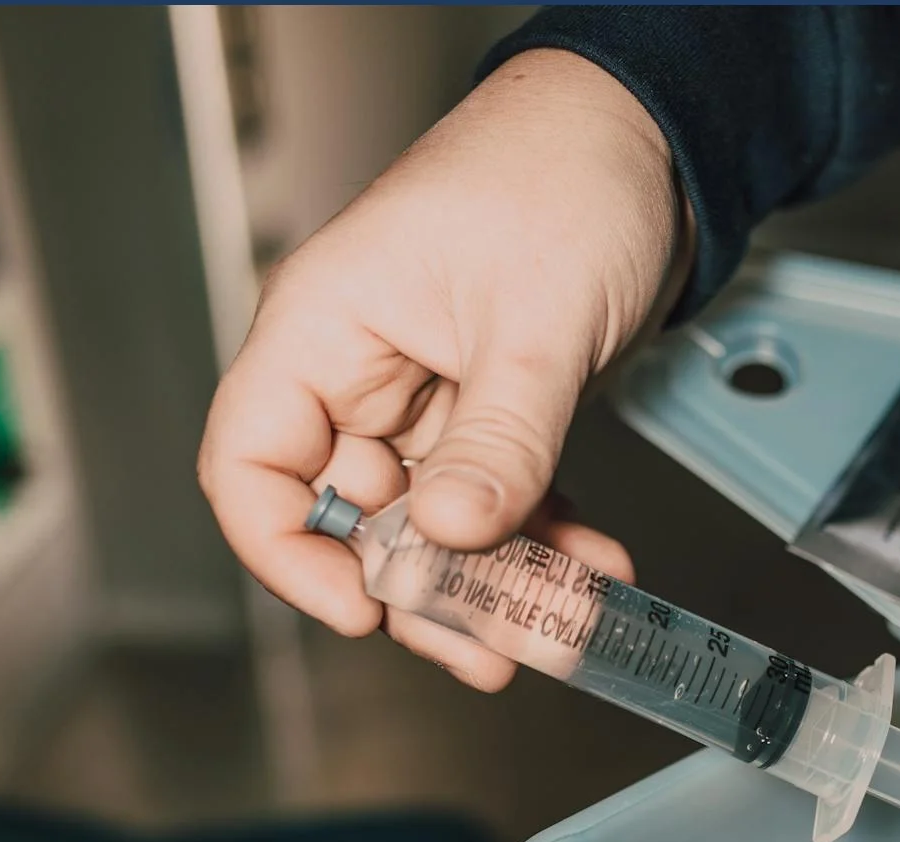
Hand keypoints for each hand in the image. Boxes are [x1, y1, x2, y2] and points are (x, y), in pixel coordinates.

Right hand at [198, 50, 691, 688]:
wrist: (648, 133)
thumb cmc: (563, 172)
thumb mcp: (535, 322)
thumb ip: (496, 439)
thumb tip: (449, 536)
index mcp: (325, 328)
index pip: (250, 464)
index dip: (287, 552)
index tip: (362, 608)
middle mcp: (361, 368)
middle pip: (353, 516)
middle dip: (423, 592)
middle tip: (489, 649)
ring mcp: (426, 392)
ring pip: (435, 520)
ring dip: (496, 580)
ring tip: (559, 625)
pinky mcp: (489, 405)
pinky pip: (497, 494)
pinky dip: (543, 536)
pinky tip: (594, 566)